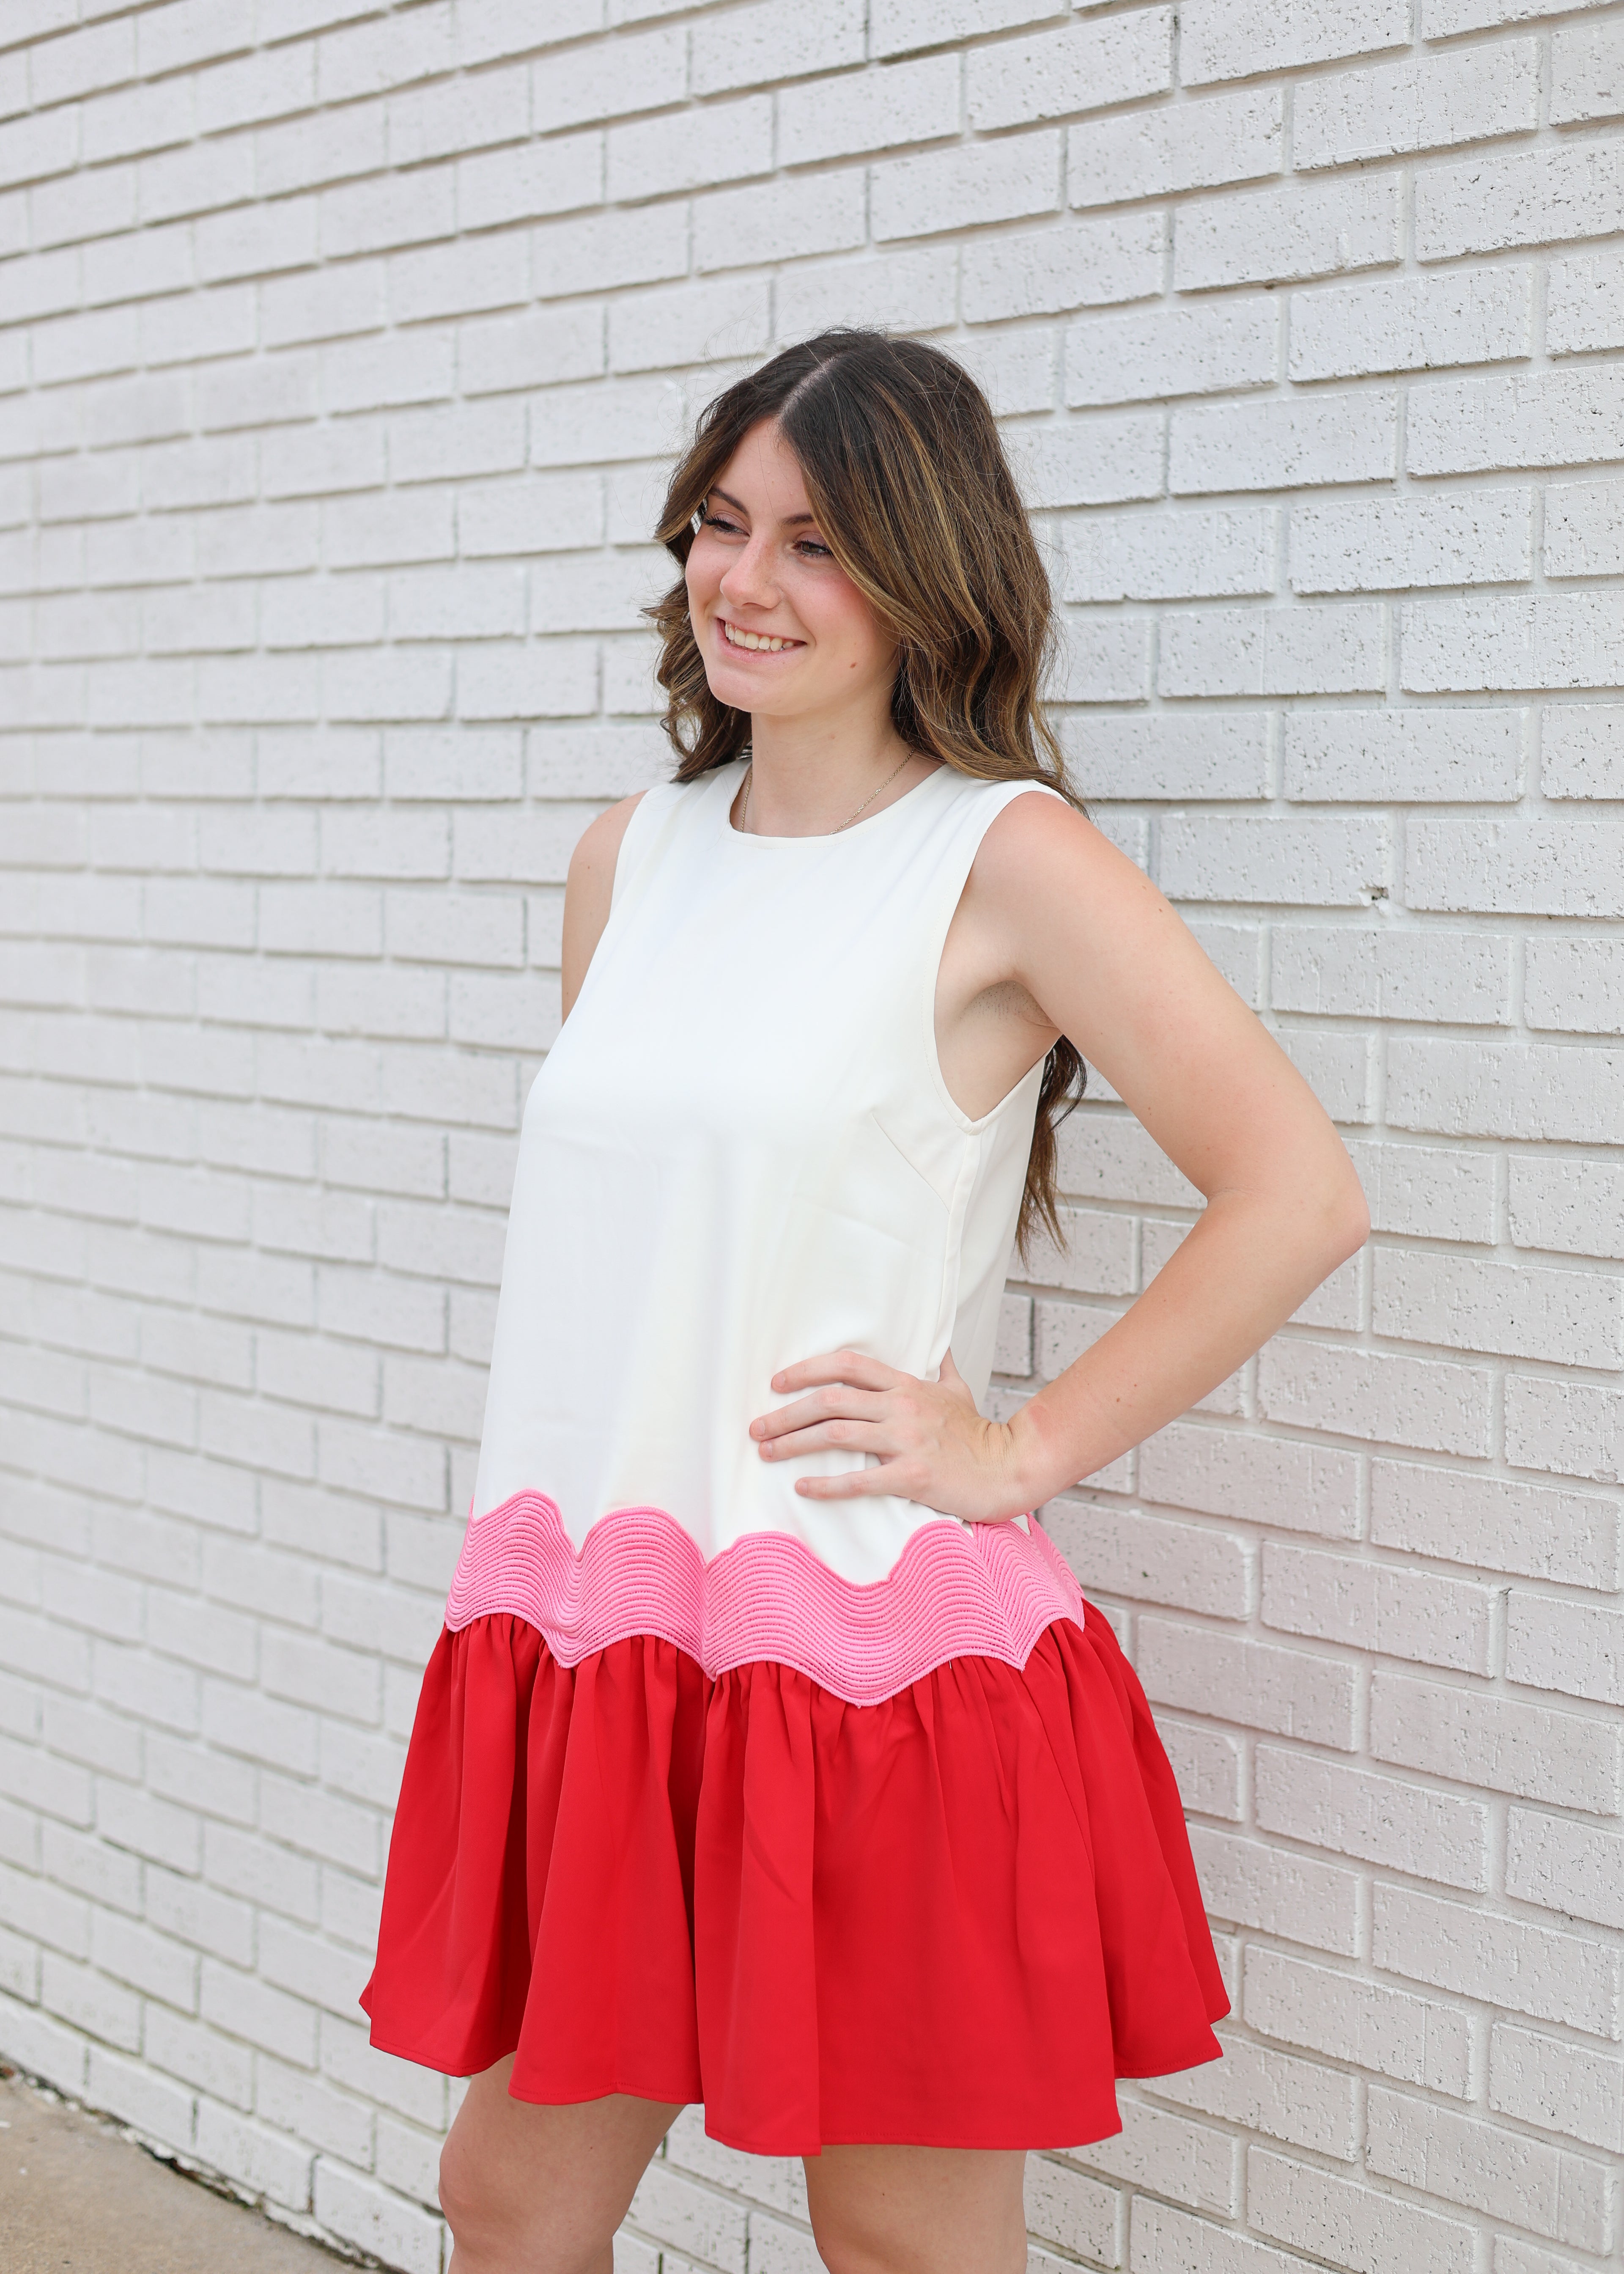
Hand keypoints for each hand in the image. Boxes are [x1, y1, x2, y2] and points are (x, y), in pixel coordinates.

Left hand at [747, 1347, 1035, 1522]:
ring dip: (793, 1443)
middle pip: (830, 1400)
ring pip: (836, 1435)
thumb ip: (941, 1367)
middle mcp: (902, 1407)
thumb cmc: (978, 1434)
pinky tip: (803, 1486)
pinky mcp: (913, 1476)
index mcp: (906, 1385)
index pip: (847, 1365)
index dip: (807, 1370)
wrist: (1009, 1468)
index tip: (777, 1382)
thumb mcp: (959, 1390)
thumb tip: (939, 1344)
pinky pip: (859, 1479)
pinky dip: (826, 1484)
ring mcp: (907, 1441)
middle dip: (786, 1413)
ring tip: (766, 1452)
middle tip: (756, 1426)